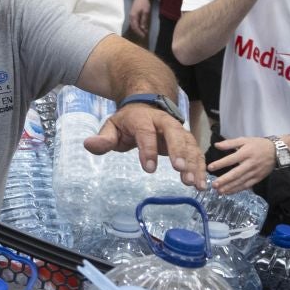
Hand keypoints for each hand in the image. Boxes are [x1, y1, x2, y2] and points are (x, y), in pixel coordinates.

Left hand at [86, 103, 203, 187]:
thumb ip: (103, 138)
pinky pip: (197, 153)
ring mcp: (178, 130)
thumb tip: (88, 144)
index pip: (145, 133)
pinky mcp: (187, 140)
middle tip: (180, 169)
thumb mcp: (112, 126)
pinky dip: (201, 168)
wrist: (147, 105)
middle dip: (178, 151)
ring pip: (189, 144)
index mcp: (142, 119)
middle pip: (174, 134)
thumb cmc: (128, 121)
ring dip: (193, 163)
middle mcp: (164, 122)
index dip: (148, 150)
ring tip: (194, 184)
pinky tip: (201, 184)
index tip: (149, 168)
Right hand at [128, 0, 152, 37]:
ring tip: (143, 31)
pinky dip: (137, 25)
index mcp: (133, 17)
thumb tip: (142, 28)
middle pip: (133, 27)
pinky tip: (141, 26)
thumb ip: (143, 20)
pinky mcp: (132, 13)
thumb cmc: (144, 3)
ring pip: (133, 24)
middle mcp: (130, 17)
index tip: (144, 36)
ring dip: (137, 29)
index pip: (136, 27)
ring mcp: (131, 15)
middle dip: (138, 32)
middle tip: (143, 35)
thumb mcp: (145, 12)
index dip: (139, 32)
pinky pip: (133, 22)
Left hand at [207, 135, 280, 194]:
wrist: (277, 151)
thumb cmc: (258, 144)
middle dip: (225, 180)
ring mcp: (255, 172)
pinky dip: (238, 189)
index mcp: (246, 153)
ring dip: (230, 187)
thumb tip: (216, 145)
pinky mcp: (258, 178)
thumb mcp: (245, 140)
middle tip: (214, 185)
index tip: (210, 167)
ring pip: (241, 181)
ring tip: (219, 191)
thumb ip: (230, 143)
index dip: (220, 163)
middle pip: (236, 173)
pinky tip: (229, 192)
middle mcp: (250, 164)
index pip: (231, 159)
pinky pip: (247, 185)